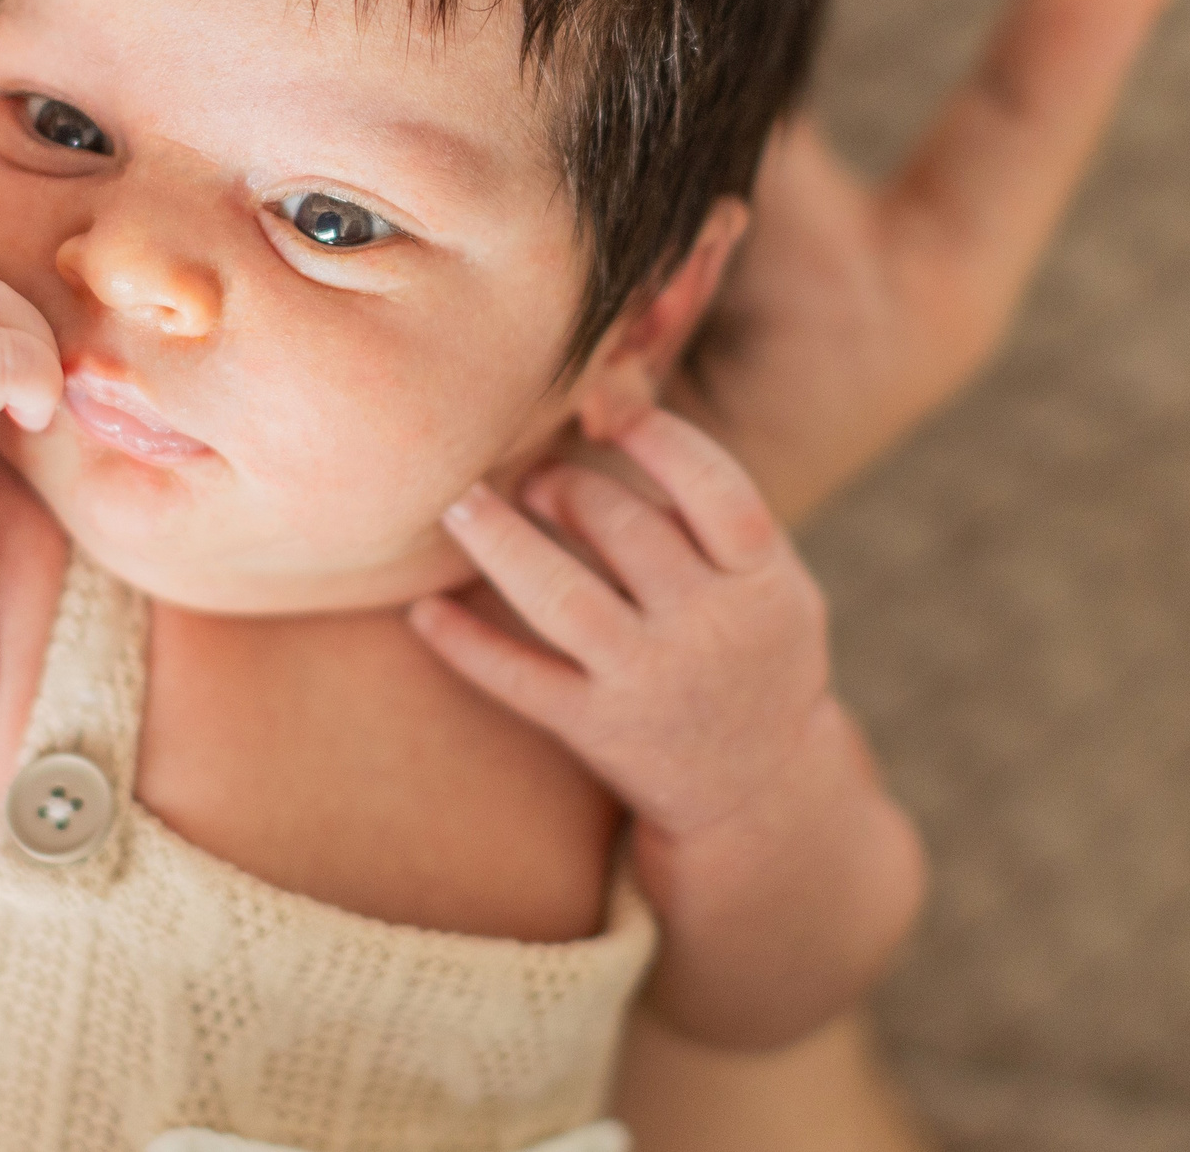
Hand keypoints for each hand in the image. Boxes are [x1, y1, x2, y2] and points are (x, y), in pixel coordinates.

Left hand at [413, 409, 829, 841]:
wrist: (761, 791)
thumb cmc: (749, 643)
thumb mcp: (767, 578)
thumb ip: (707, 506)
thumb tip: (608, 397)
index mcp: (765, 583)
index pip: (716, 490)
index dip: (656, 436)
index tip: (602, 408)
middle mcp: (712, 633)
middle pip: (624, 531)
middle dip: (565, 487)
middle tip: (533, 478)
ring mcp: (649, 684)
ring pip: (562, 599)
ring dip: (501, 543)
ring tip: (460, 506)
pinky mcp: (596, 731)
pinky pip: (517, 679)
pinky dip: (463, 643)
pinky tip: (423, 610)